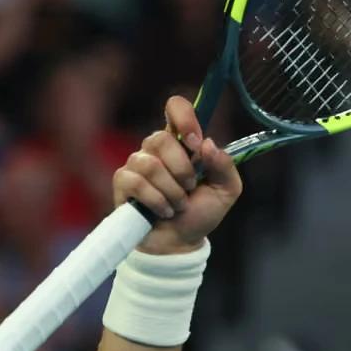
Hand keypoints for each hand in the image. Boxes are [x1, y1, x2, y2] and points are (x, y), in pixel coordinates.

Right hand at [112, 96, 242, 254]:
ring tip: (178, 205)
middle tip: (190, 188)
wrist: (180, 243)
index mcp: (182, 143)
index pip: (175, 108)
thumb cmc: (201, 213)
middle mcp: (157, 149)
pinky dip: (157, 201)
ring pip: (150, 164)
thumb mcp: (226, 191)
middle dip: (182, 169)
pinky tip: (164, 211)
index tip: (196, 143)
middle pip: (160, 138)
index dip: (184, 118)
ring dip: (172, 191)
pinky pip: (136, 182)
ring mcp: (137, 164)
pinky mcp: (123, 182)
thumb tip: (208, 144)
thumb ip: (225, 166)